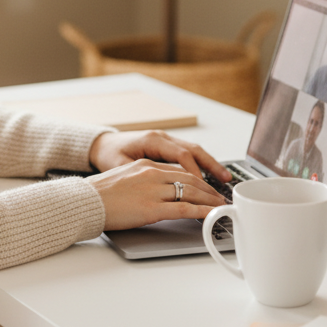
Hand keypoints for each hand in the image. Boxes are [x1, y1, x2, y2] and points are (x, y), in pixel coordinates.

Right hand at [85, 159, 226, 229]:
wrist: (83, 202)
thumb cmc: (97, 195)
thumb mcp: (122, 178)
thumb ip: (141, 182)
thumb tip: (154, 192)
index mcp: (144, 165)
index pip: (179, 170)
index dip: (197, 179)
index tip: (206, 186)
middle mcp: (152, 173)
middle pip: (190, 179)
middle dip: (208, 189)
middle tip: (219, 197)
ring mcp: (153, 190)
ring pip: (191, 192)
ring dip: (209, 200)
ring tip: (220, 207)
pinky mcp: (152, 208)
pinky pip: (184, 209)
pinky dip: (202, 212)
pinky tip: (211, 215)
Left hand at [89, 130, 230, 183]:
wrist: (101, 145)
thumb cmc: (108, 155)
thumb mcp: (120, 166)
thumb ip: (141, 176)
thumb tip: (159, 189)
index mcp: (152, 140)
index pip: (180, 154)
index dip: (193, 171)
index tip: (202, 187)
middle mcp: (162, 138)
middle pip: (193, 150)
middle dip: (211, 166)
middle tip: (225, 181)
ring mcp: (166, 140)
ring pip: (194, 151)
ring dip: (210, 164)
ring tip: (225, 178)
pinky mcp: (166, 147)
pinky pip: (188, 154)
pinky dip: (201, 164)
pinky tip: (210, 175)